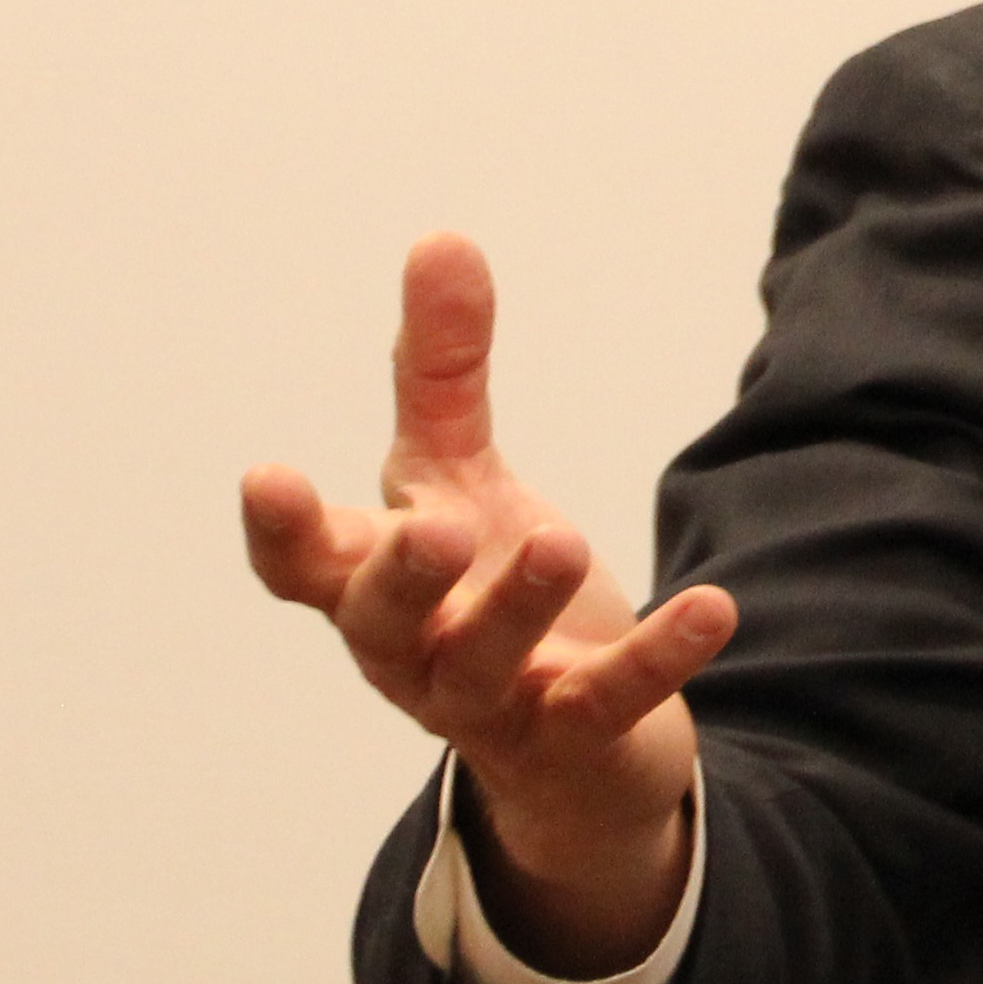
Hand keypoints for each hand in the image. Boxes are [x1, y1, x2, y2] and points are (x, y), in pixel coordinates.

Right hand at [241, 233, 732, 978]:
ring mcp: (491, 703)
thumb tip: (443, 240)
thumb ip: (442, 372)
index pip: (302, 567)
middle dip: (403, 577)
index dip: (280, 530)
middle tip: (438, 528)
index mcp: (369, 586)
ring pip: (484, 665)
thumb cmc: (485, 593)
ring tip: (559, 539)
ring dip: (517, 606)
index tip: (268, 477)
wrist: (572, 743)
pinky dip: (658, 657)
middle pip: (382, 623)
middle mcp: (413, 653)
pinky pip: (610, 701)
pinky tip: (714, 607)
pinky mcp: (576, 736)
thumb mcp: (458, 480)